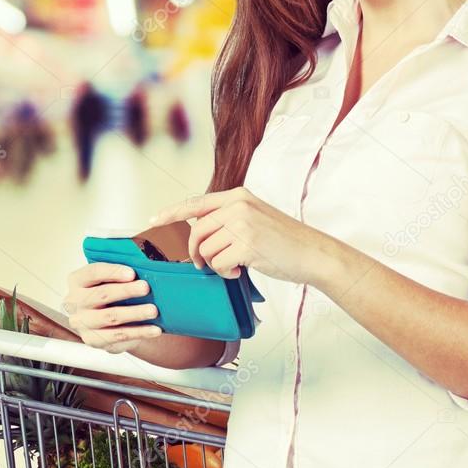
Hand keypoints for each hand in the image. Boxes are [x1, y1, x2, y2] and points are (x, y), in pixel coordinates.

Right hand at [63, 262, 162, 353]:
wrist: (102, 320)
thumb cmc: (109, 291)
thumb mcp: (109, 278)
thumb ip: (120, 272)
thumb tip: (145, 268)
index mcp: (77, 280)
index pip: (93, 272)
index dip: (113, 272)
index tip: (132, 273)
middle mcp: (75, 302)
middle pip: (102, 294)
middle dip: (126, 291)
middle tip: (145, 288)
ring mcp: (82, 323)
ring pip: (111, 317)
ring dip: (135, 313)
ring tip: (153, 310)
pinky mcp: (93, 340)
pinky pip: (119, 336)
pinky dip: (139, 332)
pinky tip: (155, 329)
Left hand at [150, 187, 324, 284]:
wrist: (313, 253)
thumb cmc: (284, 241)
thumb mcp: (255, 218)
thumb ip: (228, 219)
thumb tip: (198, 233)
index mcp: (238, 195)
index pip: (196, 203)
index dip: (171, 213)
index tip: (154, 221)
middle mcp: (238, 205)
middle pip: (196, 230)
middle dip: (193, 252)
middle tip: (201, 265)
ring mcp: (243, 223)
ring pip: (206, 248)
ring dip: (213, 264)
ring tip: (231, 266)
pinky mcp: (247, 244)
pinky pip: (218, 263)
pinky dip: (224, 272)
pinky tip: (239, 272)